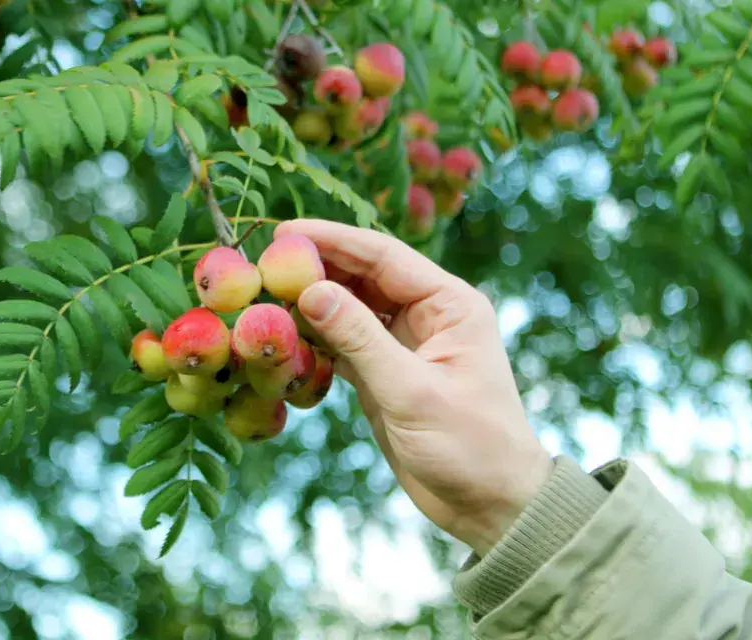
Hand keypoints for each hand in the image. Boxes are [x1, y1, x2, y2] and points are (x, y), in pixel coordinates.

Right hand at [276, 219, 552, 555]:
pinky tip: (284, 337)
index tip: (283, 232)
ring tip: (262, 296)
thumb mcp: (412, 390)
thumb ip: (360, 339)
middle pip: (362, 276)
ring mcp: (403, 344)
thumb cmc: (469, 445)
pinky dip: (315, 340)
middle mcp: (426, 314)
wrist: (490, 504)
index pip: (382, 255)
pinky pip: (343, 344)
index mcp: (448, 303)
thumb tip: (311, 291)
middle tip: (261, 265)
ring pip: (349, 309)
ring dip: (310, 304)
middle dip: (314, 268)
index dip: (333, 239)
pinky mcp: (384, 374)